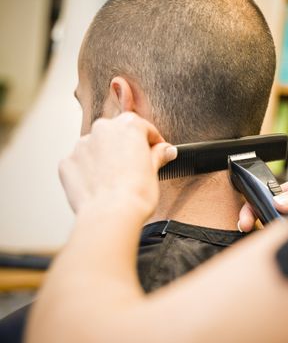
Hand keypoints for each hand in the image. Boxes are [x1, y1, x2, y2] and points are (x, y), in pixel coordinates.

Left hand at [59, 112, 176, 217]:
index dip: (152, 140)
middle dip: (127, 146)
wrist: (110, 215)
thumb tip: (164, 151)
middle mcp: (103, 130)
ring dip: (106, 156)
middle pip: (118, 132)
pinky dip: (90, 169)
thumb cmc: (133, 195)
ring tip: (116, 178)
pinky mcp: (68, 162)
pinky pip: (82, 161)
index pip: (143, 126)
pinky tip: (101, 184)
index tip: (157, 150)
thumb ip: (157, 155)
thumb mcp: (154, 171)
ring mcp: (82, 145)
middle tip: (137, 166)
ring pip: (98, 146)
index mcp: (128, 127)